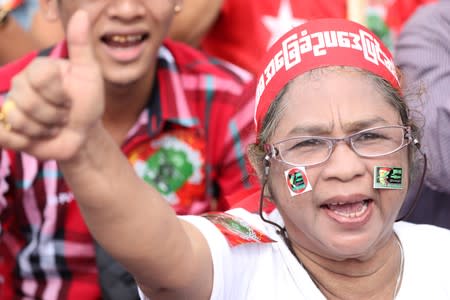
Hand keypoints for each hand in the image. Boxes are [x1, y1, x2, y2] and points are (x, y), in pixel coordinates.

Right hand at [0, 10, 103, 160]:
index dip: (60, 94)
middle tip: (64, 115)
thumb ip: (81, 45)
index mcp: (37, 70)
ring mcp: (12, 107)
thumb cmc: (87, 102)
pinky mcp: (8, 130)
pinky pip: (5, 136)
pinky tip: (38, 138)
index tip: (71, 98)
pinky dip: (26, 141)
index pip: (40, 78)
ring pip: (20, 120)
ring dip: (46, 129)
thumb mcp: (89, 73)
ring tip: (54, 126)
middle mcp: (20, 85)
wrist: (84, 134)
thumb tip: (80, 13)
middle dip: (55, 115)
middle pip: (28, 101)